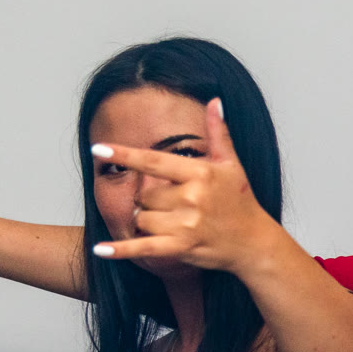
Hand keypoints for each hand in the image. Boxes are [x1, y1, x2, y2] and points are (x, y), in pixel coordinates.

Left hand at [90, 99, 277, 270]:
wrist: (255, 243)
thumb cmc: (242, 202)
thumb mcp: (231, 165)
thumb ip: (218, 133)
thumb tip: (215, 101)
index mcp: (199, 173)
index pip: (153, 161)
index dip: (124, 154)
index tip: (97, 148)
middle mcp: (191, 197)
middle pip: (145, 195)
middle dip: (152, 200)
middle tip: (177, 205)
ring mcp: (186, 224)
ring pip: (142, 219)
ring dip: (149, 222)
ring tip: (175, 224)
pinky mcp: (182, 248)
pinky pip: (144, 248)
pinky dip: (121, 250)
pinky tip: (100, 250)